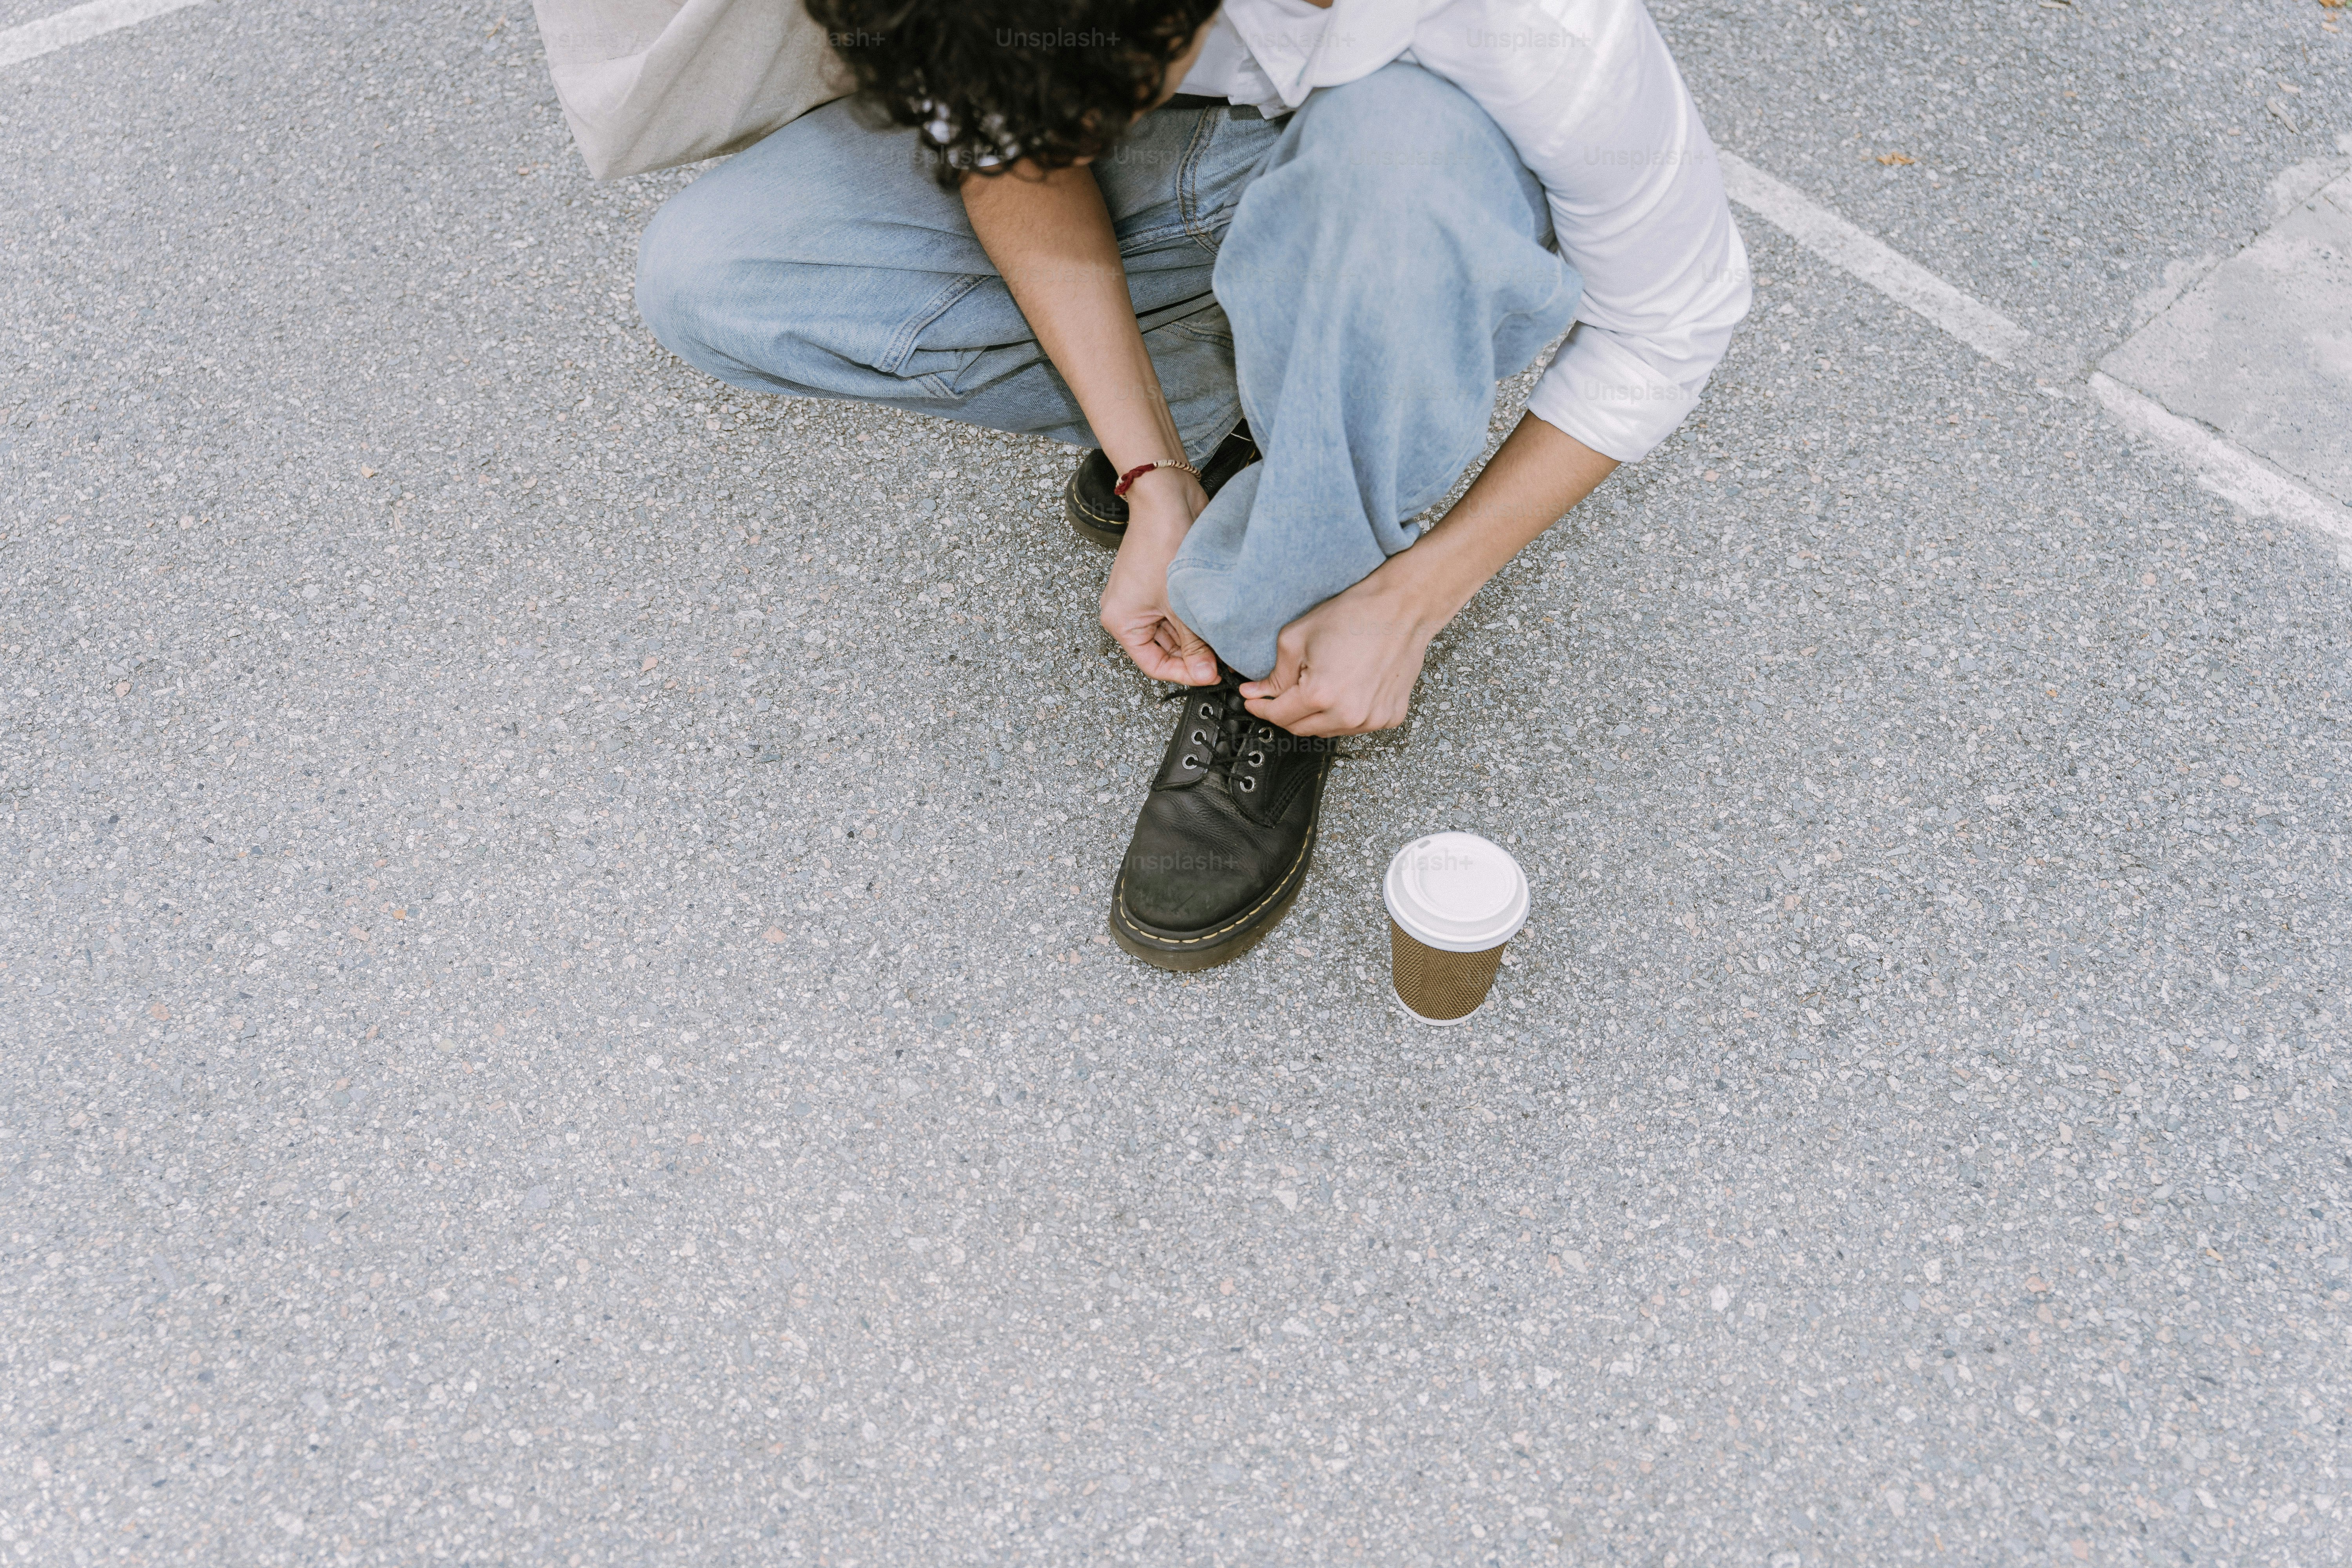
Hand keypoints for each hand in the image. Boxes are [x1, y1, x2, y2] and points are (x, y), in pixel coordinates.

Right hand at [1099, 471, 1218, 686]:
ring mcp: (1147, 598)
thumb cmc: (1160, 542)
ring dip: (1198, 637)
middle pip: (1164, 650)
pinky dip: (1197, 619)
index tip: (1211, 674)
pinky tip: (1217, 620)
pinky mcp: (1164, 585)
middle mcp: (1129, 612)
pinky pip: (1180, 613)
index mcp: (1121, 621)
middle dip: (1193, 655)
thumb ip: (1192, 643)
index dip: (1183, 674)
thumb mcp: (1178, 604)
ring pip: (1175, 633)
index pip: (1153, 665)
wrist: (1168, 499)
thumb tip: (1204, 674)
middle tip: (1224, 658)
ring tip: (1222, 638)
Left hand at [1239, 571, 1442, 736]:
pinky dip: (1344, 714)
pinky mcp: (1390, 717)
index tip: (1253, 701)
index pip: (1278, 716)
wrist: (1402, 609)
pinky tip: (1345, 690)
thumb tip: (1257, 692)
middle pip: (1300, 729)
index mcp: (1321, 695)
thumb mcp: (1297, 638)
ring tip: (1319, 685)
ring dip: (1315, 715)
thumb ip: (1275, 674)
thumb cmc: (1355, 616)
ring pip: (1328, 731)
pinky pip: (1356, 726)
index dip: (1260, 708)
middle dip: (1285, 712)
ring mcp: (1372, 719)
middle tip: (1280, 693)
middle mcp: (1349, 714)